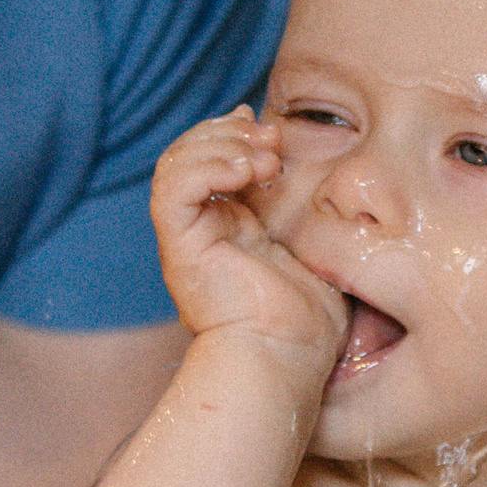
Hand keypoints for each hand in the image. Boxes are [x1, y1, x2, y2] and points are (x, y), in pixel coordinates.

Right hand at [152, 109, 342, 375]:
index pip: (212, 157)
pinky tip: (245, 172)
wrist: (287, 359)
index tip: (274, 128)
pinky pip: (172, 190)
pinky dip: (206, 168)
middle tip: (273, 138)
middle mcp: (201, 229)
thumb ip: (305, 209)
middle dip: (230, 132)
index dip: (235, 131)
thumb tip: (313, 176)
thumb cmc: (308, 322)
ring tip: (263, 156)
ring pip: (176, 164)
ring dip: (221, 145)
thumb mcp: (314, 248)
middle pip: (189, 152)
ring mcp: (187, 239)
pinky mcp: (181, 249)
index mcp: (228, 227)